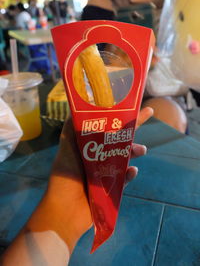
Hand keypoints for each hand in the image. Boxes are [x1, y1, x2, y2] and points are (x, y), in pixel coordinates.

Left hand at [47, 107, 152, 251]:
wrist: (65, 210)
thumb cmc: (64, 177)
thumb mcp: (66, 148)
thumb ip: (71, 129)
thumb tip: (76, 107)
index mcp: (88, 146)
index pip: (106, 127)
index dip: (119, 115)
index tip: (133, 105)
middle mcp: (98, 157)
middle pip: (119, 140)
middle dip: (133, 130)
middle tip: (146, 118)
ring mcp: (105, 173)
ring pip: (125, 158)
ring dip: (134, 151)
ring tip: (141, 150)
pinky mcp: (111, 188)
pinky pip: (124, 178)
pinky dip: (130, 174)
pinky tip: (132, 171)